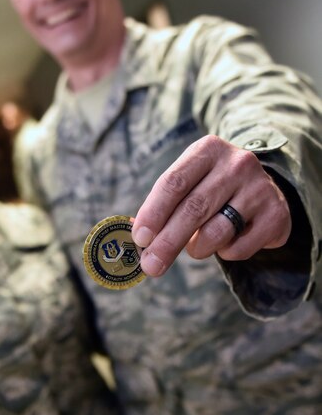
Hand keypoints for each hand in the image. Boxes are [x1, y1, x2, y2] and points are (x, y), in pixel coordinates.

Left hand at [131, 135, 290, 275]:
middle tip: (151, 265)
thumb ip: (164, 204)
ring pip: (216, 232)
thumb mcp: (190, 180)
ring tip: (195, 247)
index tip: (139, 238)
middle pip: (193, 209)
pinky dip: (224, 253)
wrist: (263, 187)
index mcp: (208, 149)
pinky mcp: (276, 215)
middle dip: (167, 242)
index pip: (174, 182)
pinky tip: (226, 240)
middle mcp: (237, 164)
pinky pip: (238, 248)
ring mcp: (260, 188)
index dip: (154, 213)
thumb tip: (138, 237)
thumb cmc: (212, 186)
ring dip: (196, 248)